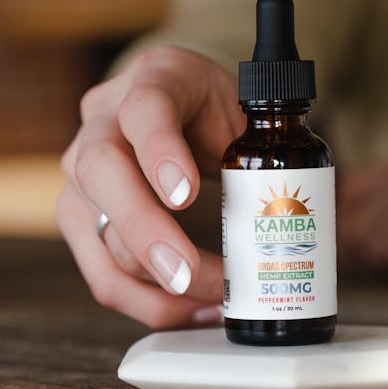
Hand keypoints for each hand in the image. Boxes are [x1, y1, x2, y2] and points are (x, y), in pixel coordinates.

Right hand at [56, 46, 243, 327]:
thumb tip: (306, 210)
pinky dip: (149, 301)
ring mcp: (82, 168)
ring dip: (152, 281)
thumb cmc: (219, 109)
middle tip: (188, 274)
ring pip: (93, 230)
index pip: (145, 108)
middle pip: (100, 171)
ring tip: (213, 298)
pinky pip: (102, 272)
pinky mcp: (81, 216)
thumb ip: (268, 142)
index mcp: (153, 79)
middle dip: (145, 232)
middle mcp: (103, 119)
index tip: (186, 194)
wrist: (184, 107)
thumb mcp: (246, 108)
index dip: (161, 152)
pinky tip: (196, 308)